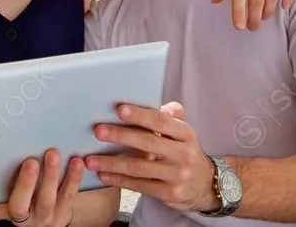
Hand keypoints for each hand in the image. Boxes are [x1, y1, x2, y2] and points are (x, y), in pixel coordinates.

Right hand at [0, 149, 83, 225]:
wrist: (47, 218)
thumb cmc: (20, 195)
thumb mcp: (4, 191)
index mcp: (0, 211)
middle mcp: (21, 217)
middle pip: (19, 206)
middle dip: (25, 183)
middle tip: (30, 161)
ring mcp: (43, 216)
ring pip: (47, 200)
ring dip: (51, 176)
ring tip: (53, 154)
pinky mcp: (62, 212)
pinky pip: (68, 195)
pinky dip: (73, 177)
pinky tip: (76, 161)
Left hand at [85, 102, 218, 213]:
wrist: (205, 186)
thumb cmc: (183, 152)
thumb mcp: (182, 134)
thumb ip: (170, 117)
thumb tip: (159, 102)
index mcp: (186, 134)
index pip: (161, 122)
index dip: (140, 115)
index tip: (119, 109)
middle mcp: (184, 154)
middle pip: (148, 142)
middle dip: (120, 136)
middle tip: (98, 131)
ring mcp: (178, 176)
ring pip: (139, 167)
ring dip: (112, 163)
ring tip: (90, 159)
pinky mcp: (170, 194)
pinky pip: (140, 185)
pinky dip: (119, 180)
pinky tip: (102, 175)